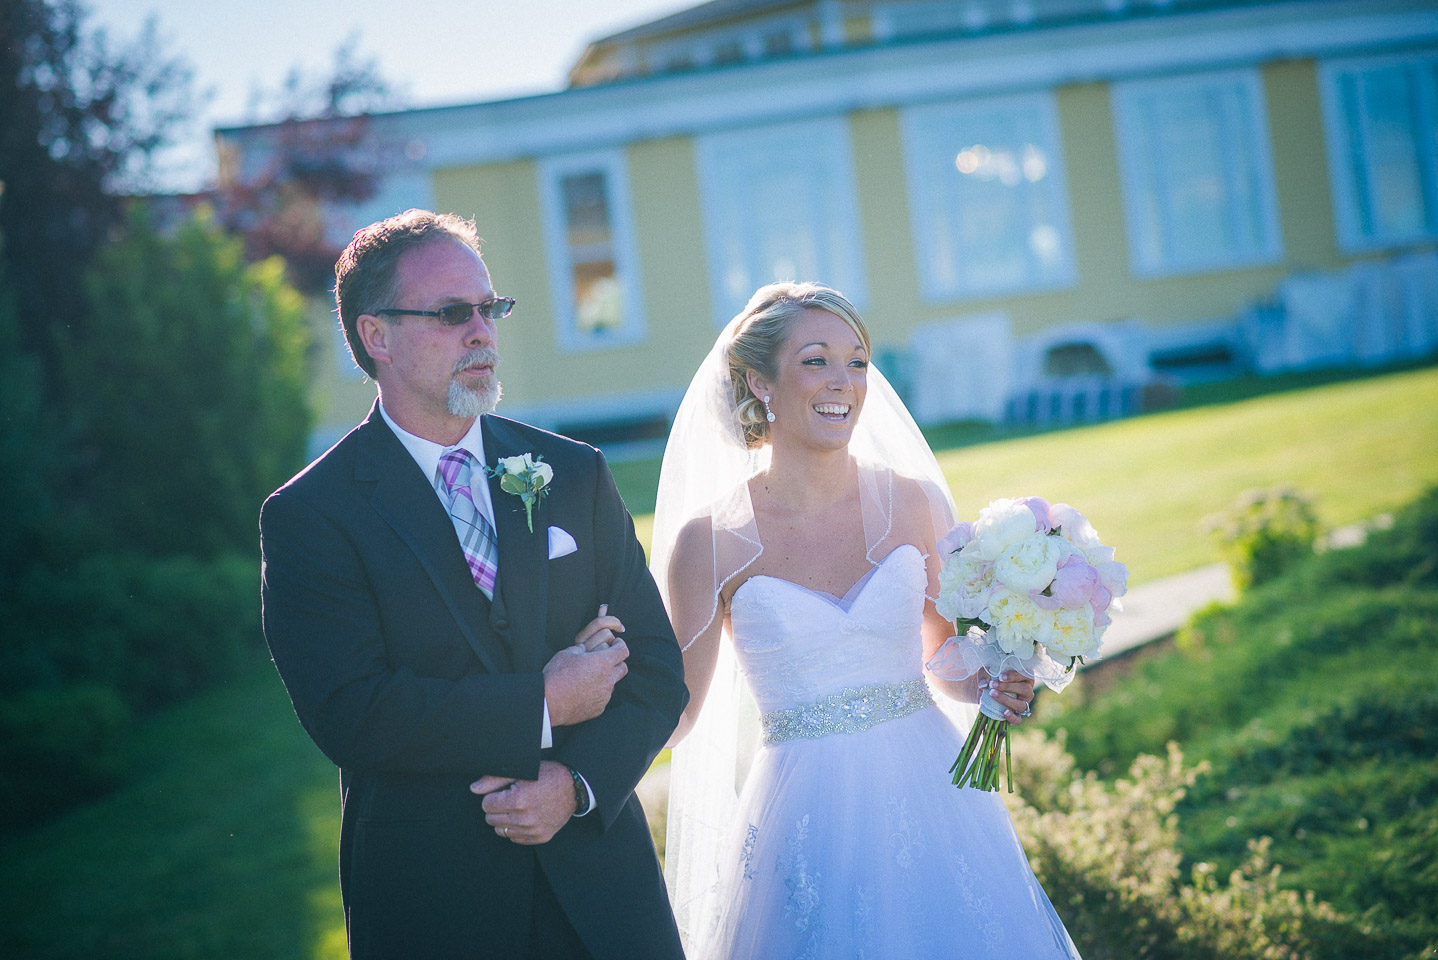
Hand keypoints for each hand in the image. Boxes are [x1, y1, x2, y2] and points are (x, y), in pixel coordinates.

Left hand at [471, 762, 575, 844]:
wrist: (574, 788)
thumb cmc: (547, 776)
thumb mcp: (521, 771)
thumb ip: (494, 780)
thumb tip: (474, 789)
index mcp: (518, 800)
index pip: (486, 805)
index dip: (493, 796)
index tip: (505, 791)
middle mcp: (524, 819)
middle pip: (491, 819)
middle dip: (497, 808)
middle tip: (511, 798)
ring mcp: (533, 830)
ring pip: (500, 831)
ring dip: (505, 820)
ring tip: (518, 808)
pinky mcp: (540, 838)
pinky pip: (515, 839)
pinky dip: (517, 829)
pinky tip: (526, 816)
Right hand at [543, 606, 629, 726]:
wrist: (549, 703)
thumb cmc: (557, 675)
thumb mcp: (566, 653)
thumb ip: (580, 649)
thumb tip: (583, 649)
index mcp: (603, 663)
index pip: (623, 651)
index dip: (620, 645)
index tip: (615, 644)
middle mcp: (608, 680)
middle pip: (623, 668)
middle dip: (617, 662)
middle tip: (604, 660)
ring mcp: (605, 696)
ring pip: (612, 684)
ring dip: (605, 679)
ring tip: (588, 679)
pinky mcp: (599, 709)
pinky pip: (602, 698)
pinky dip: (597, 693)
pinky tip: (582, 693)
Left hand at [983, 671, 1036, 723]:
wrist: (986, 689)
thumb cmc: (990, 676)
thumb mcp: (986, 671)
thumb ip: (984, 675)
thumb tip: (983, 685)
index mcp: (1024, 676)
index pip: (1024, 675)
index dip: (1013, 676)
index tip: (1000, 677)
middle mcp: (1027, 690)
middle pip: (1024, 689)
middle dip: (1008, 687)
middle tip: (992, 685)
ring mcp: (1023, 703)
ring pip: (1022, 705)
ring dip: (1007, 700)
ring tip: (992, 694)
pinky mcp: (1017, 714)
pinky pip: (1018, 720)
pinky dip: (1012, 717)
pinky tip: (1004, 712)